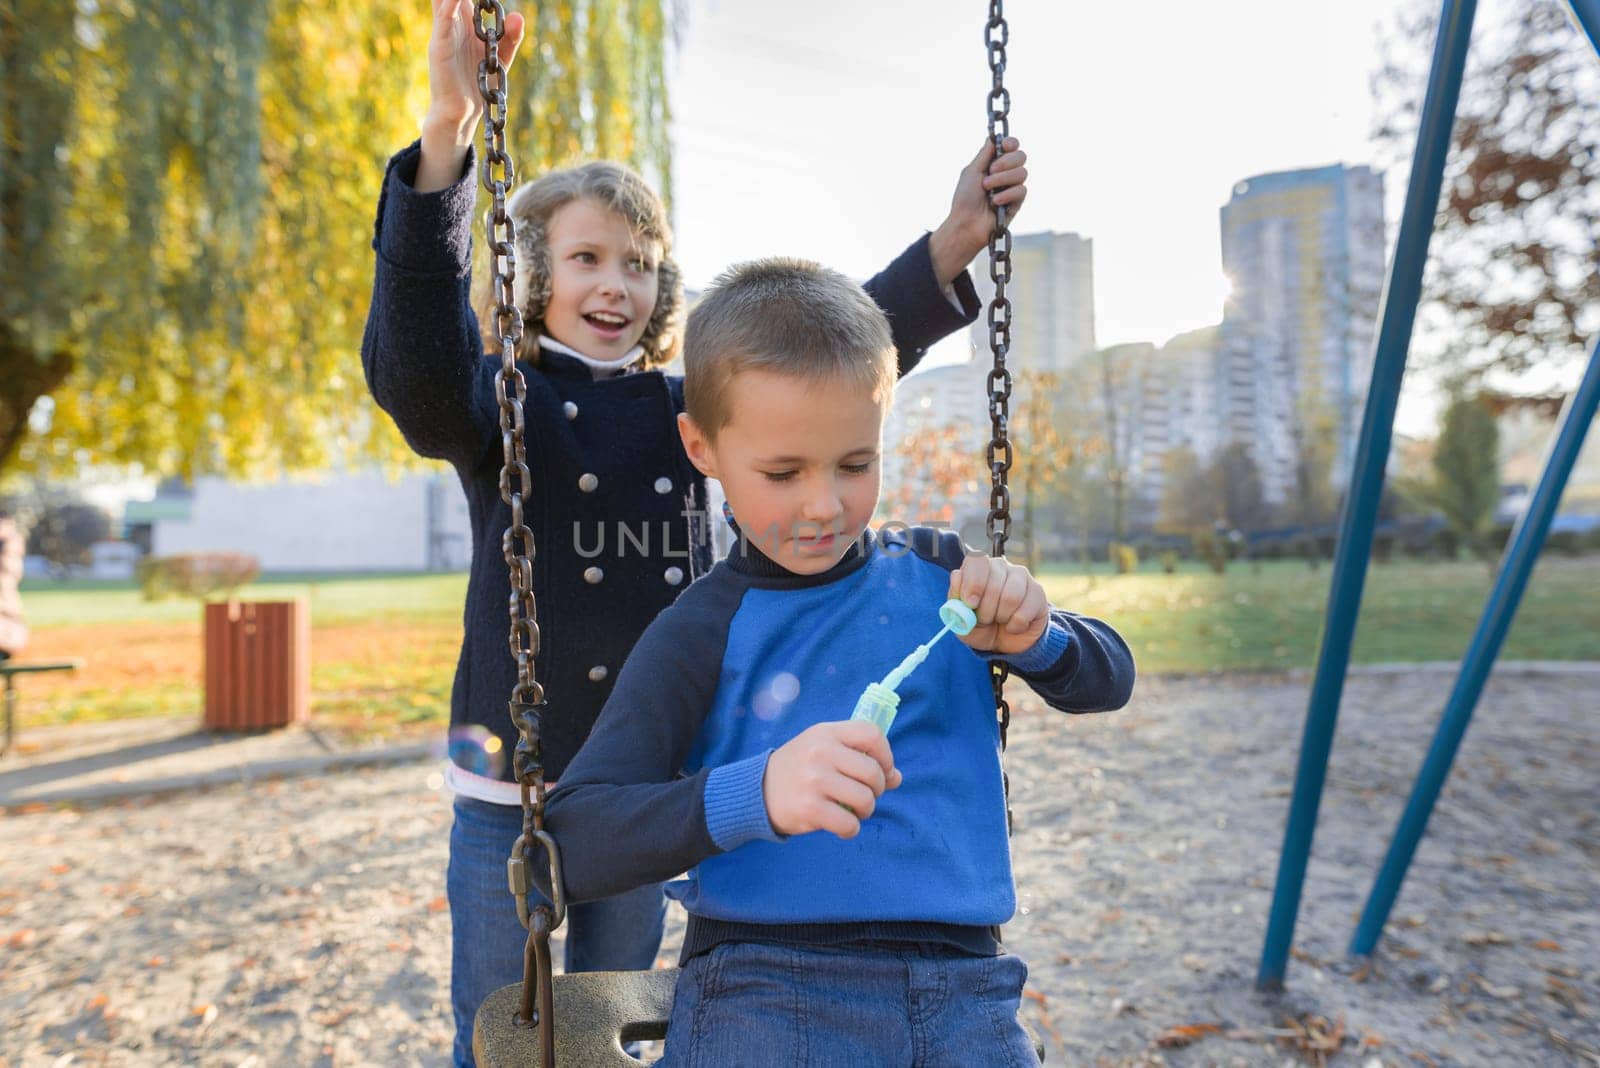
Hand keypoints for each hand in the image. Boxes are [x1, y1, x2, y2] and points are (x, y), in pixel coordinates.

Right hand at [423, 0, 526, 139]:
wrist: (462, 112)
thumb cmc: (479, 81)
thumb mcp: (501, 55)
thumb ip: (512, 36)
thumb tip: (519, 15)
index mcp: (465, 22)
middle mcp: (452, 24)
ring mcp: (443, 35)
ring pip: (445, 2)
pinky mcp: (439, 49)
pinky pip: (443, 22)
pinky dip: (448, 7)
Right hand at [763, 721, 902, 838]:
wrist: (757, 790)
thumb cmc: (800, 769)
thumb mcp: (824, 750)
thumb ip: (859, 757)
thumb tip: (897, 778)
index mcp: (826, 732)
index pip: (872, 735)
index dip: (886, 755)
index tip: (883, 770)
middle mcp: (820, 752)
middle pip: (873, 772)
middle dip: (877, 789)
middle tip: (865, 795)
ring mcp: (814, 779)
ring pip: (865, 800)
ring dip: (865, 810)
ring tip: (852, 810)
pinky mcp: (810, 808)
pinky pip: (849, 824)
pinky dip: (851, 829)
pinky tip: (841, 825)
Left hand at [928, 136, 1028, 286]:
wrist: (966, 224)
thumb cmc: (964, 198)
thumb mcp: (972, 171)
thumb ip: (985, 153)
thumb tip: (994, 136)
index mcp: (994, 164)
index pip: (1012, 146)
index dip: (1012, 143)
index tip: (1005, 146)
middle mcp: (1006, 174)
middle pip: (1021, 156)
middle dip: (1007, 161)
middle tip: (991, 171)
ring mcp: (1012, 188)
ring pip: (1022, 172)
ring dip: (1002, 179)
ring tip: (987, 189)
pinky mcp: (1017, 202)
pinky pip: (1021, 190)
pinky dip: (1007, 194)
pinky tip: (995, 202)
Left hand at [949, 554, 1047, 655]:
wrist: (1005, 643)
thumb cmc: (981, 627)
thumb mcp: (961, 623)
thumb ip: (956, 605)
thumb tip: (958, 581)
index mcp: (977, 568)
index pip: (976, 560)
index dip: (973, 583)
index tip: (971, 604)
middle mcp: (1000, 566)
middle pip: (993, 584)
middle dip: (986, 610)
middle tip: (985, 619)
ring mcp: (1021, 576)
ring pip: (1010, 597)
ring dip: (1001, 617)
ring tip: (1000, 620)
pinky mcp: (1037, 591)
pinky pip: (1024, 612)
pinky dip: (1015, 626)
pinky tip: (1014, 625)